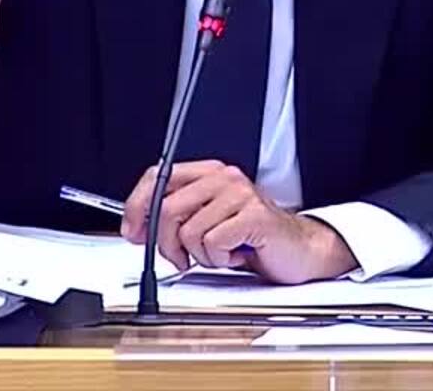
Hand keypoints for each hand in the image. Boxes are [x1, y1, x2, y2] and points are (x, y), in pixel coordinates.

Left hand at [121, 160, 358, 284]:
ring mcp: (240, 195)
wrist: (299, 248)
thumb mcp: (208, 222)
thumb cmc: (254, 238)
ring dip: (199, 255)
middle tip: (180, 257)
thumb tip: (139, 228)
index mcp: (209, 174)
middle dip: (165, 243)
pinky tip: (236, 254)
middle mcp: (223, 178)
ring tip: (219, 253)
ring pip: (189, 231)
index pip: (158, 176)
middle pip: (167, 207)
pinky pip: (213, 243)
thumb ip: (177, 219)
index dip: (137, 205)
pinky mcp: (253, 216)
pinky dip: (219, 259)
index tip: (132, 230)